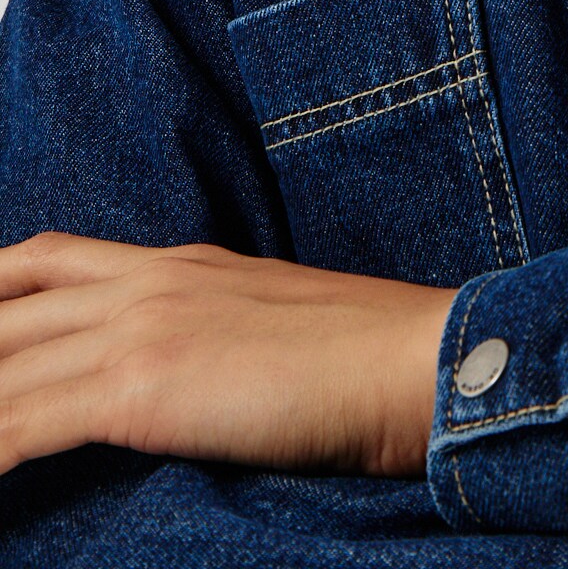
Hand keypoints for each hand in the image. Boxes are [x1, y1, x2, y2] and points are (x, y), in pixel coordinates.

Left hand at [0, 233, 456, 479]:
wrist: (412, 359)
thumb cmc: (368, 357)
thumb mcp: (273, 324)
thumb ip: (216, 336)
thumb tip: (195, 380)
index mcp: (181, 264)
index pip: (51, 258)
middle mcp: (149, 280)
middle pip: (8, 305)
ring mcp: (142, 326)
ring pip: (2, 366)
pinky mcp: (141, 385)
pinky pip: (20, 424)